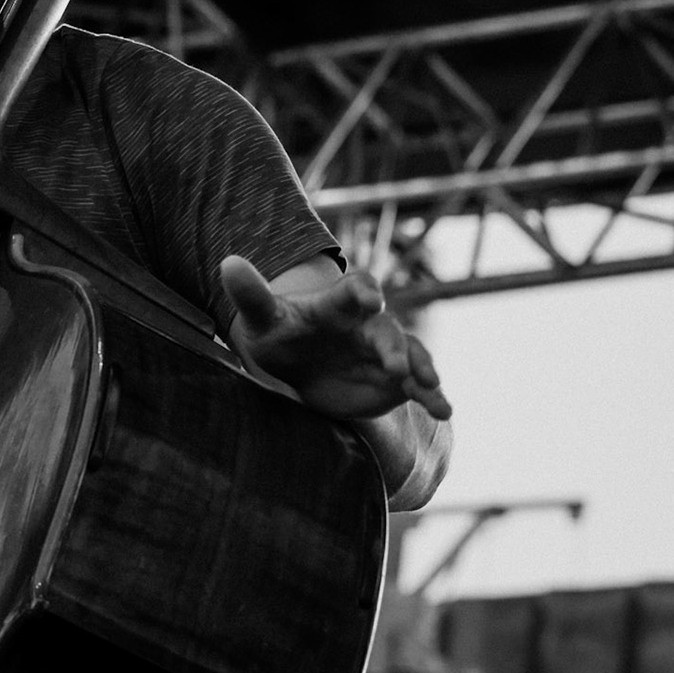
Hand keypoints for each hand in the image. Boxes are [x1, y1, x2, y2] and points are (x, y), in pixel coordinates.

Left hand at [221, 255, 451, 422]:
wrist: (298, 361)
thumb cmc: (281, 332)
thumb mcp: (263, 316)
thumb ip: (251, 293)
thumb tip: (227, 263)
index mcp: (339, 303)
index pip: (357, 289)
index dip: (363, 291)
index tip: (369, 299)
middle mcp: (369, 325)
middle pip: (386, 330)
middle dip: (393, 345)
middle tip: (396, 364)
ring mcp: (387, 352)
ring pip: (411, 356)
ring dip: (422, 369)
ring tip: (430, 387)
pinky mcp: (397, 380)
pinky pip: (419, 386)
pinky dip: (433, 395)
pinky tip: (446, 409)